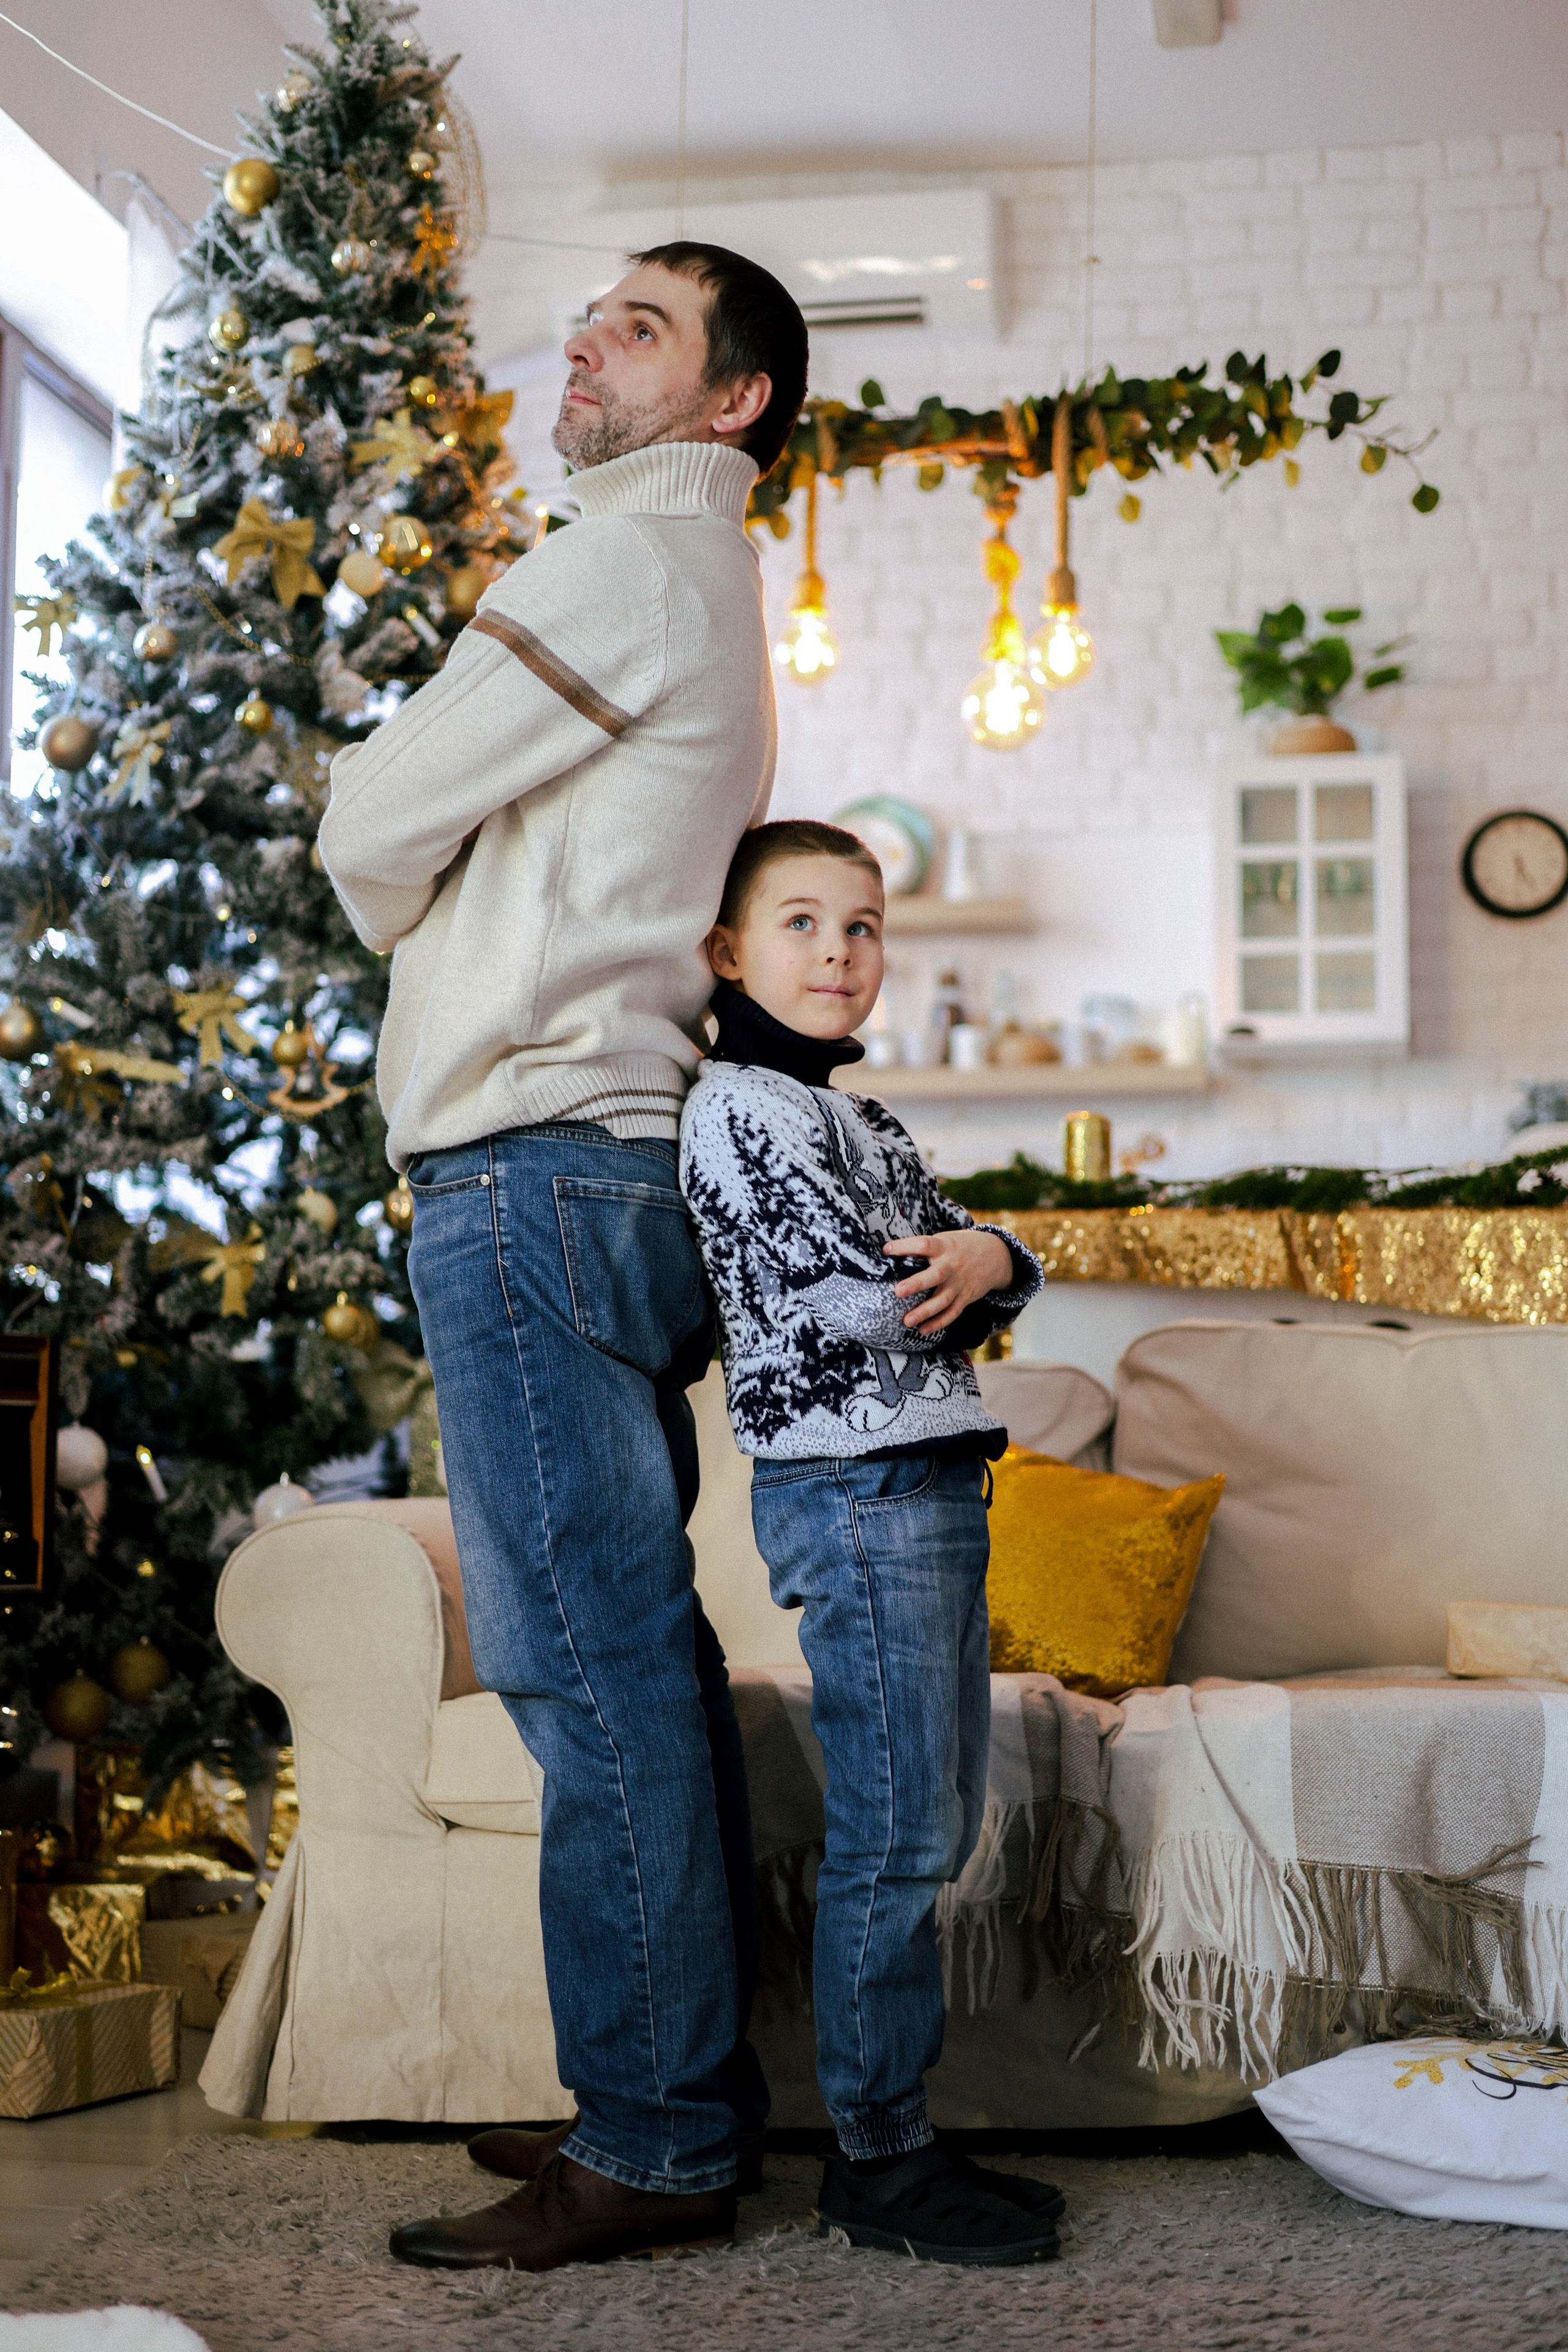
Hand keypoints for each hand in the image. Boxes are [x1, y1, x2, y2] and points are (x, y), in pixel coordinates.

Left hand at [883, 1228, 1014, 1335]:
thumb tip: (891, 1254)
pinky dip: (938, 1323)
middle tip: (897, 1291)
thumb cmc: (960, 1247)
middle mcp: (952, 1266)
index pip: (924, 1244)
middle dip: (916, 1284)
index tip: (886, 1249)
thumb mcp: (945, 1239)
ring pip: (942, 1300)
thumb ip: (926, 1248)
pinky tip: (922, 1330)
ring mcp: (959, 1284)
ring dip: (925, 1311)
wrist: (995, 1255)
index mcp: (944, 1246)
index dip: (905, 1246)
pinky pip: (952, 1313)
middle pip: (935, 1275)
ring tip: (906, 1321)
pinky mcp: (965, 1297)